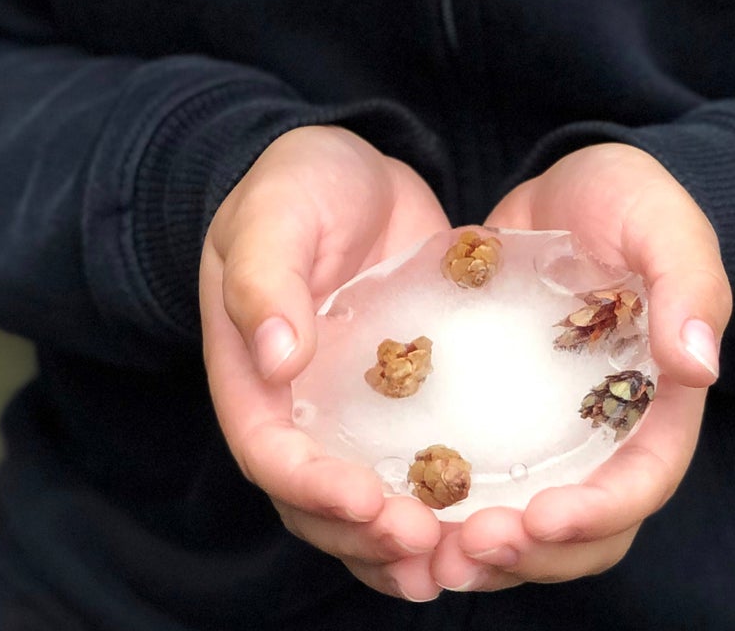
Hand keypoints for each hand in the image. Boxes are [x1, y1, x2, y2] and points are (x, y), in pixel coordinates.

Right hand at [199, 125, 454, 603]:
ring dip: (401, 546)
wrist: (352, 171)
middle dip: (366, 536)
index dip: (313, 489)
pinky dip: (441, 509)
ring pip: (364, 508)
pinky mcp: (401, 405)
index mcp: (251, 375)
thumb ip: (266, 278)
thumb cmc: (297, 184)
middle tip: (425, 546)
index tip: (366, 502)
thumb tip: (276, 359)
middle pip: (316, 504)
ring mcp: (349, 416)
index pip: (271, 453)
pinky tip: (483, 530)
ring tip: (455, 562)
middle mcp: (297, 411)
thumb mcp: (275, 213)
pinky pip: (413, 471)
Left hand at [427, 143, 731, 595]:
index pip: (642, 481)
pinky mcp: (503, 417)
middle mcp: (608, 432)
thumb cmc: (627, 197)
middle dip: (534, 553)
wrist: (566, 184)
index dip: (598, 514)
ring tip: (437, 551)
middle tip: (469, 547)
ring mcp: (554, 431)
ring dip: (490, 552)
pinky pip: (483, 483)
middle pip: (587, 530)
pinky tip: (406, 512)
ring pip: (532, 522)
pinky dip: (452, 511)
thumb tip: (699, 366)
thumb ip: (689, 282)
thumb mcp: (661, 220)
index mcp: (661, 400)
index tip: (541, 518)